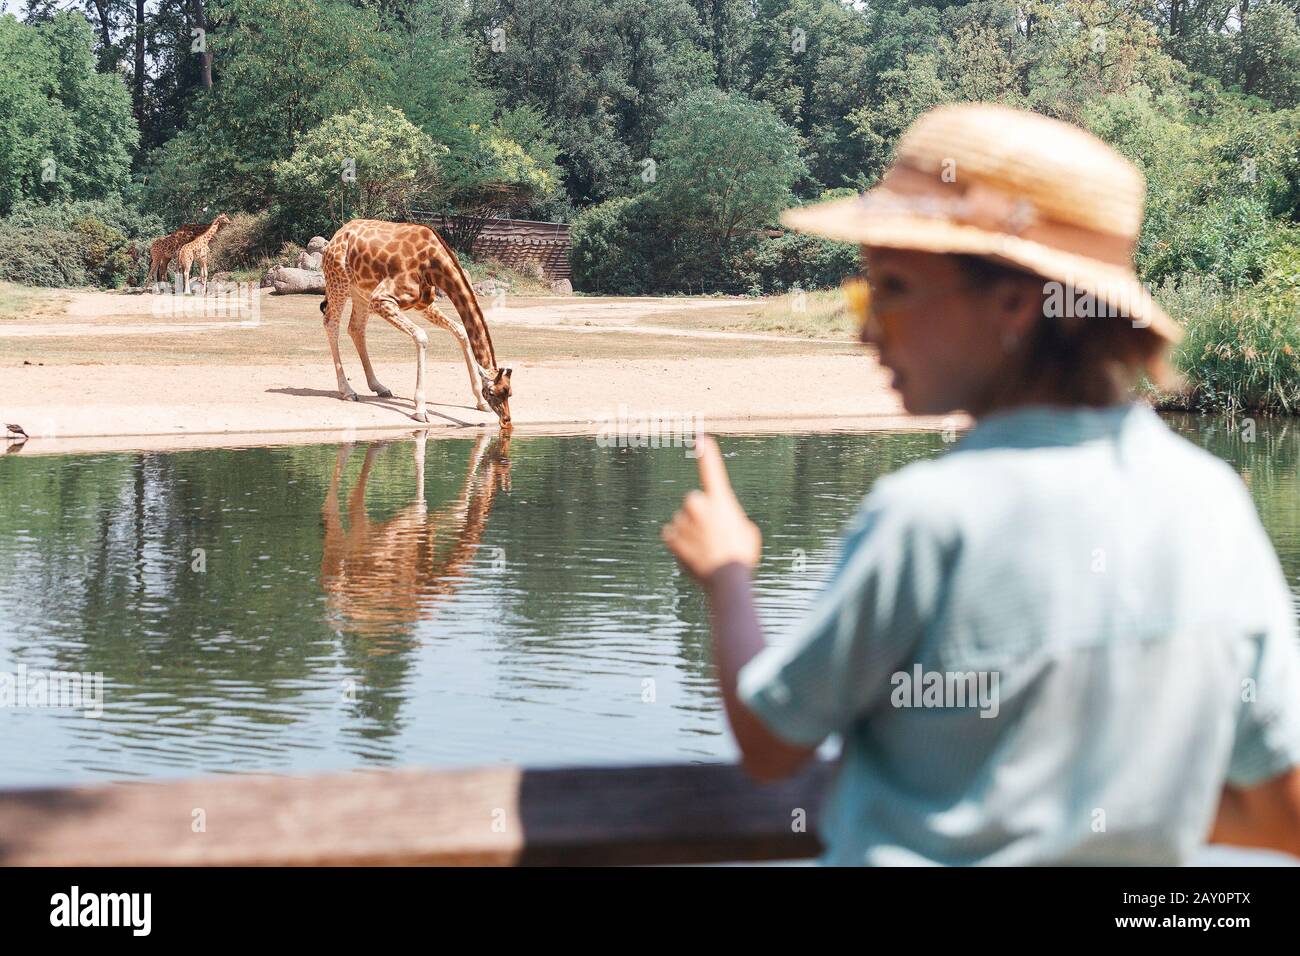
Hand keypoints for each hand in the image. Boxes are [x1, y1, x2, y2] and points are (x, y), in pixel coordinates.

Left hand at [661, 435, 760, 585]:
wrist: (726, 578)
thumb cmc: (742, 556)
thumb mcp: (747, 532)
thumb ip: (731, 518)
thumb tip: (721, 521)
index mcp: (721, 501)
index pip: (712, 472)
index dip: (708, 455)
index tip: (702, 438)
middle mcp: (699, 505)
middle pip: (694, 502)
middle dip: (699, 515)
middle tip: (713, 536)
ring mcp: (683, 520)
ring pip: (683, 521)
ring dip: (690, 532)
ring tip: (706, 550)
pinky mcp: (671, 536)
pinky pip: (671, 535)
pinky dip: (679, 544)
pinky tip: (692, 555)